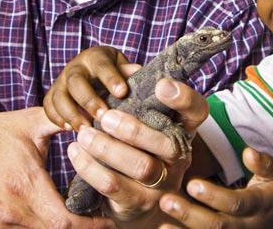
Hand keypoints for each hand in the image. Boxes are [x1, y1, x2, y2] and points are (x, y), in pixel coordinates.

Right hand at [0, 107, 112, 227]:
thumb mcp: (30, 123)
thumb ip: (63, 122)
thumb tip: (94, 120)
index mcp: (24, 184)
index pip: (64, 222)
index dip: (90, 226)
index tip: (108, 221)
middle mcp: (11, 211)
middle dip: (80, 228)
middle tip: (98, 218)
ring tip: (77, 216)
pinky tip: (51, 217)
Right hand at [45, 46, 141, 130]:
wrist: (93, 75)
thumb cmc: (113, 74)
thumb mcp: (123, 68)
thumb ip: (128, 72)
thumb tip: (137, 72)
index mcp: (95, 57)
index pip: (102, 65)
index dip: (111, 78)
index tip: (122, 93)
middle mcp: (75, 67)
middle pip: (75, 81)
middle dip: (88, 100)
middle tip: (102, 116)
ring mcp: (61, 81)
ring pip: (58, 96)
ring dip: (71, 114)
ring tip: (86, 129)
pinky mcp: (52, 95)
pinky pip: (48, 107)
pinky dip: (57, 119)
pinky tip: (70, 129)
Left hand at [68, 78, 210, 224]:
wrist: (134, 201)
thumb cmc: (137, 150)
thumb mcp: (146, 126)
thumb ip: (142, 104)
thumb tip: (130, 70)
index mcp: (183, 132)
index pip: (197, 112)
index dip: (184, 98)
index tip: (161, 85)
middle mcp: (179, 159)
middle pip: (167, 145)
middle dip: (134, 130)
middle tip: (105, 117)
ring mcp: (162, 184)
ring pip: (141, 167)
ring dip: (108, 148)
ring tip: (84, 134)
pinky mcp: (138, 203)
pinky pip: (114, 185)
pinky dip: (90, 167)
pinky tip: (75, 152)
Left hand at [158, 147, 272, 228]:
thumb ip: (263, 164)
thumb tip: (248, 152)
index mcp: (259, 205)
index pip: (236, 203)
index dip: (214, 196)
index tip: (192, 184)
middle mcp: (247, 226)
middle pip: (218, 225)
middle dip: (190, 215)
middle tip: (165, 201)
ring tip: (161, 225)